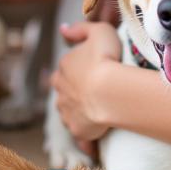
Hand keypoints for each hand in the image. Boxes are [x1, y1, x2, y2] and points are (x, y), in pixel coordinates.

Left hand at [50, 21, 121, 142]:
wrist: (111, 92)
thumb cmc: (106, 59)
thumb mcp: (99, 31)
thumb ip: (80, 29)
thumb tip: (63, 29)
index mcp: (63, 67)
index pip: (68, 68)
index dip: (81, 70)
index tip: (96, 73)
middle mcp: (60, 89)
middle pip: (65, 91)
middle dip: (75, 92)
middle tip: (96, 94)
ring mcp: (66, 111)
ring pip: (69, 112)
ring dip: (79, 113)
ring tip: (98, 115)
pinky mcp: (76, 130)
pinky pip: (80, 133)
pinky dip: (86, 135)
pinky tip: (98, 140)